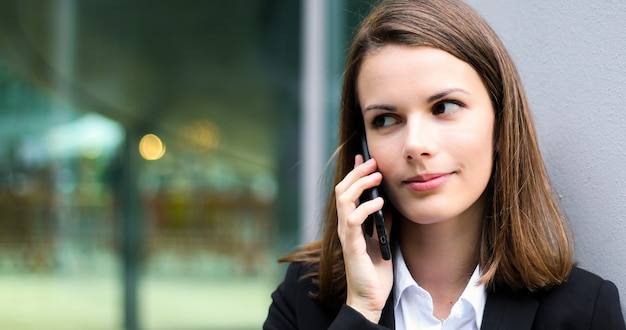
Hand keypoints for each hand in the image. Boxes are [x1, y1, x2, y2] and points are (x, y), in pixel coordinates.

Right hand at [335, 155, 393, 322]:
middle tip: (372, 161)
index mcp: (350, 222)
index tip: (364, 156)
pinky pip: (353, 219)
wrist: (370, 296)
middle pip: (342, 189)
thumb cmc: (374, 270)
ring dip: (359, 184)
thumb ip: (382, 220)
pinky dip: (365, 207)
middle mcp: (344, 225)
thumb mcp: (383, 237)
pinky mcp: (351, 245)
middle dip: (356, 172)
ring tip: (376, 176)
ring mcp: (346, 234)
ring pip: (343, 198)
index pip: (348, 191)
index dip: (354, 172)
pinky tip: (379, 203)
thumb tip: (388, 201)